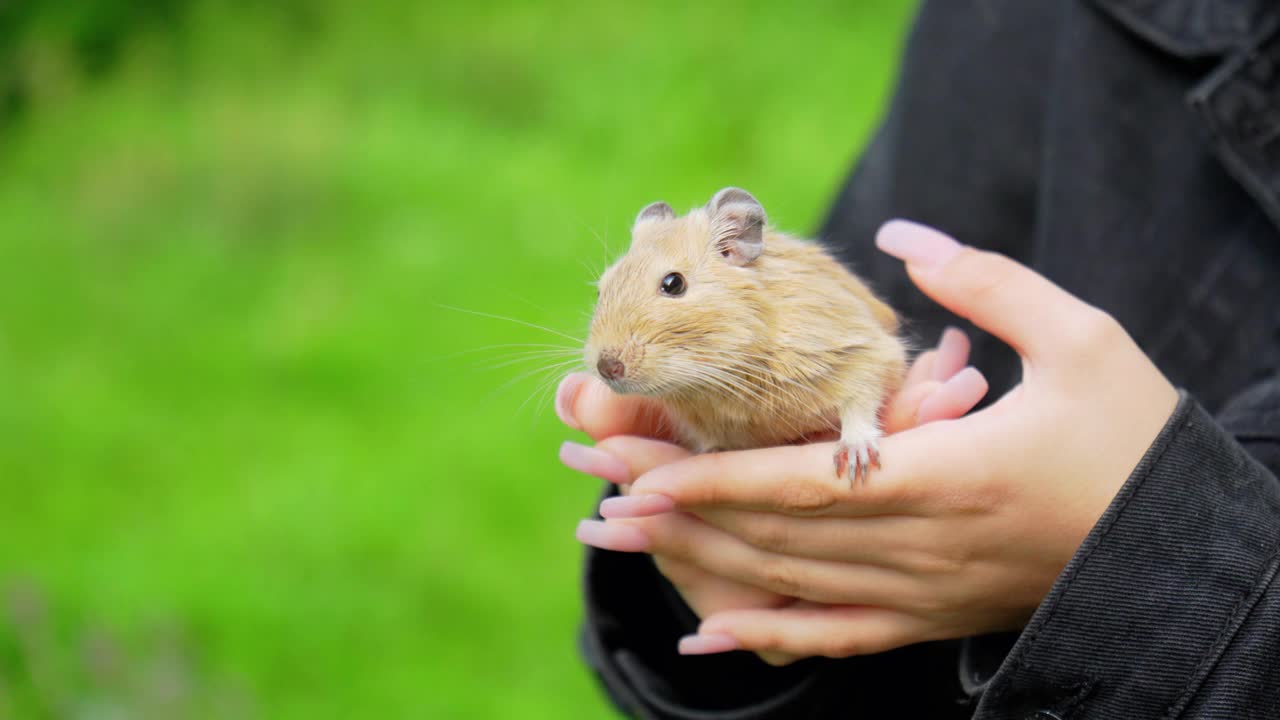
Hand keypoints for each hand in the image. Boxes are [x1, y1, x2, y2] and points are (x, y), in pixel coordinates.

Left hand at [575, 220, 1178, 661]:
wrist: (1182, 551)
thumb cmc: (1137, 440)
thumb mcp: (1085, 340)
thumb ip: (989, 285)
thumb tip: (906, 235)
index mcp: (951, 477)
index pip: (800, 481)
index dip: (710, 474)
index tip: (632, 461)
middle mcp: (923, 548)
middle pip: (772, 533)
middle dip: (676, 507)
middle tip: (594, 480)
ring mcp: (924, 595)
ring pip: (789, 586)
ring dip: (697, 560)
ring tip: (622, 535)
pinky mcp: (932, 619)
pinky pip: (836, 640)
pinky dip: (766, 639)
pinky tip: (706, 636)